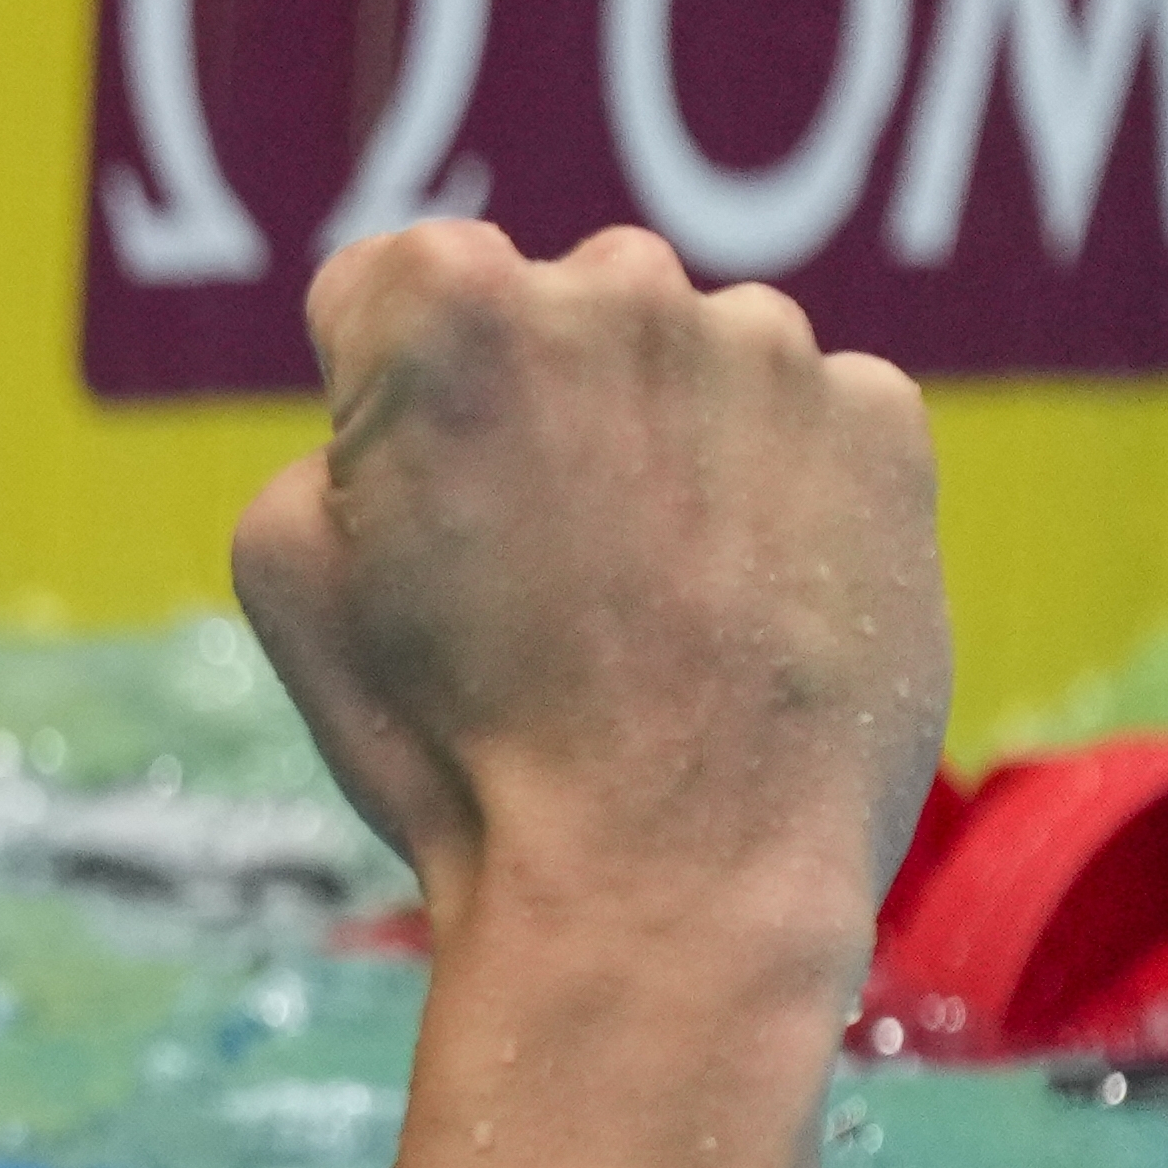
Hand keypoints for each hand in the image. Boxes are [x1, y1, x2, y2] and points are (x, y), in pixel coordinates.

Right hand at [231, 221, 946, 971]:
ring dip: (661, 443)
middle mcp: (617, 284)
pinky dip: (775, 492)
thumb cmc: (453, 740)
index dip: (379, 408)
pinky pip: (810, 419)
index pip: (384, 290)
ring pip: (688, 362)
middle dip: (537, 406)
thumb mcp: (284, 573)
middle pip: (553, 309)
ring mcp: (767, 347)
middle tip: (533, 570)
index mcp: (444, 302)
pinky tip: (739, 609)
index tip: (413, 509)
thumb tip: (411, 423)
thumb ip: (332, 438)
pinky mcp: (883, 424)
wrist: (668, 883)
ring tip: (648, 608)